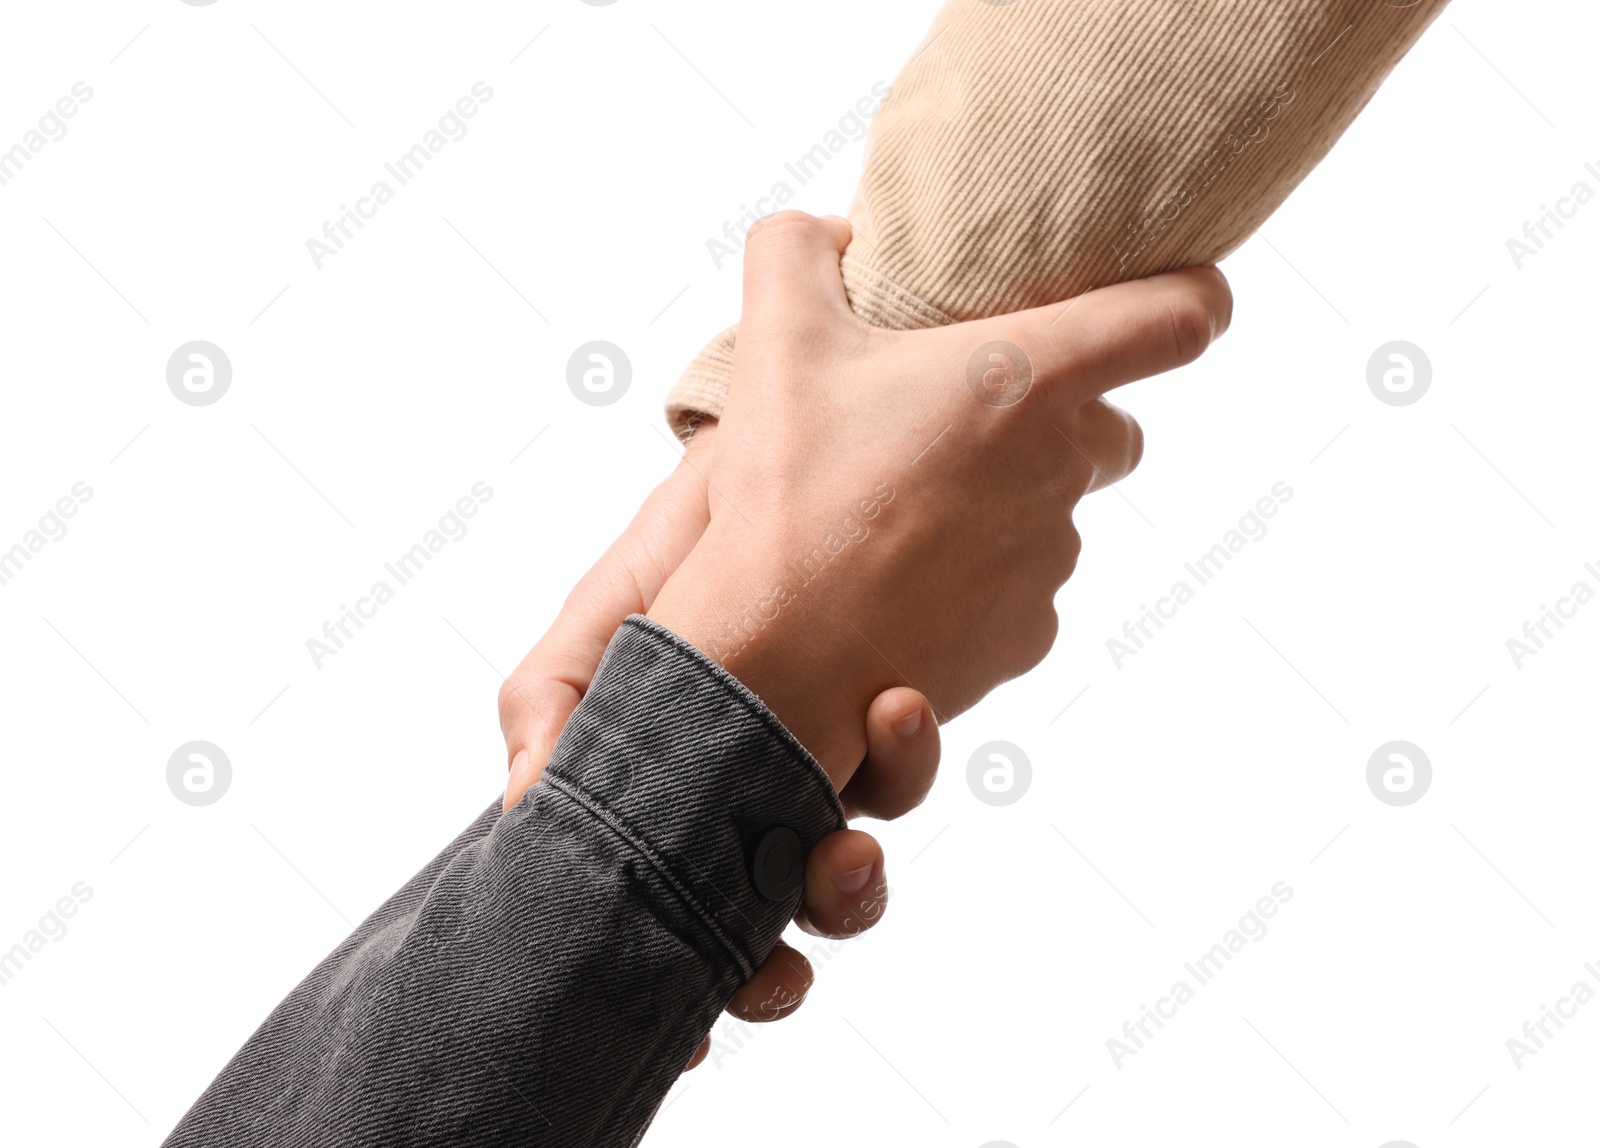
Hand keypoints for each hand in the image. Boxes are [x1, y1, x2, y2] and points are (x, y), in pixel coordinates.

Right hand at [496, 431, 942, 1074]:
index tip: (714, 1009)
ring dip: (858, 872)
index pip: (681, 908)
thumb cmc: (682, 534)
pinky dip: (903, 766)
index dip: (700, 976)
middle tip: (809, 911)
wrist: (778, 447)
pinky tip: (898, 709)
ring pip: (851, 866)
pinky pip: (903, 778)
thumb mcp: (603, 610)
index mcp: (678, 787)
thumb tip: (528, 808)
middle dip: (797, 932)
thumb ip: (552, 701)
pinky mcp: (890, 719)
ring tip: (855, 818)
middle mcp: (758, 795)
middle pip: (780, 914)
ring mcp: (829, 763)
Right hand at [647, 211, 1231, 780]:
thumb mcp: (777, 340)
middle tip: (962, 428)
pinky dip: (980, 583)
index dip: (1196, 298)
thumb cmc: (789, 493)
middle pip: (1111, 428)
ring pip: (1057, 514)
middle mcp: (1064, 465)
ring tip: (905, 518)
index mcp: (1026, 376)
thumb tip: (830, 232)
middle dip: (1059, 421)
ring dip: (1005, 506)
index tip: (1194, 300)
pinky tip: (904, 585)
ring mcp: (1053, 557)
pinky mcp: (1030, 633)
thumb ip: (798, 251)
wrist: (776, 654)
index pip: (1176, 318)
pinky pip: (1024, 591)